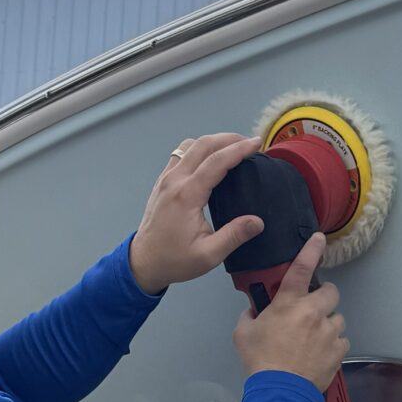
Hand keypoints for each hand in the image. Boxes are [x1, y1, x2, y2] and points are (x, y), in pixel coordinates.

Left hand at [128, 133, 266, 293]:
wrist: (143, 262)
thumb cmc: (174, 260)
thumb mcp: (208, 255)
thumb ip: (234, 236)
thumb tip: (258, 222)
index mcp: (187, 195)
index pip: (217, 162)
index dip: (239, 149)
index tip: (256, 143)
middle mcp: (174, 180)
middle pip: (203, 145)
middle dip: (228, 138)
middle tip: (248, 142)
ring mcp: (166, 179)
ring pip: (189, 146)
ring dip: (212, 141)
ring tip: (232, 147)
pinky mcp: (162, 182)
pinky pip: (181, 154)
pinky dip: (198, 149)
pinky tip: (210, 158)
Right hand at [234, 236, 347, 391]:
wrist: (280, 391)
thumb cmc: (260, 362)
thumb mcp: (243, 334)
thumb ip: (250, 316)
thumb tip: (254, 312)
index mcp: (289, 303)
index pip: (302, 268)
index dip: (311, 250)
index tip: (318, 240)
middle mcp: (313, 313)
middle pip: (331, 292)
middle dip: (324, 297)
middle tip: (313, 308)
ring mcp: (328, 332)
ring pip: (338, 318)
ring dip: (328, 324)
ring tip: (315, 338)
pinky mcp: (338, 351)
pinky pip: (342, 341)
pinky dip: (333, 345)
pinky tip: (320, 353)